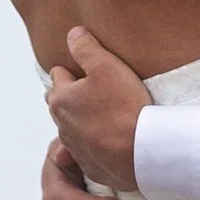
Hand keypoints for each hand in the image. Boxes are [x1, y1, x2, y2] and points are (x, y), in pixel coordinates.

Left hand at [45, 27, 149, 195]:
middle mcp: (62, 124)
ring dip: (82, 120)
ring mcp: (75, 148)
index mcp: (61, 98)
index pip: (58, 75)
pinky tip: (113, 137)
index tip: (88, 70)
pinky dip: (95, 142)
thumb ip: (85, 47)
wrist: (140, 151)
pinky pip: (87, 150)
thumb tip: (72, 34)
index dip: (74, 69)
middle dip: (71, 95)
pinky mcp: (91, 165)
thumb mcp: (106, 65)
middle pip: (60, 103)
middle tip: (94, 91)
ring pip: (72, 127)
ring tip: (105, 114)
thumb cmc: (124, 106)